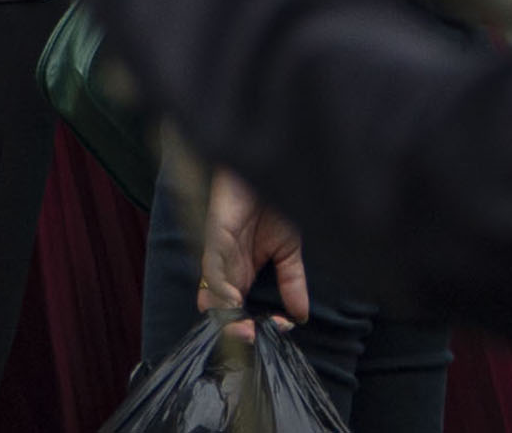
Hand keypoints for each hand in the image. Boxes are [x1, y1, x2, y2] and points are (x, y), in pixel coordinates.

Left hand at [201, 169, 311, 329]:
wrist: (263, 170)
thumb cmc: (272, 205)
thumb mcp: (288, 250)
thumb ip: (292, 282)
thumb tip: (300, 316)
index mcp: (243, 271)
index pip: (239, 307)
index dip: (252, 323)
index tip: (279, 330)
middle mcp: (228, 266)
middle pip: (219, 305)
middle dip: (231, 327)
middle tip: (251, 340)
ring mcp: (219, 251)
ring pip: (211, 291)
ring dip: (224, 313)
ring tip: (243, 328)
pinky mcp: (215, 234)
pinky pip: (212, 266)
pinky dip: (221, 286)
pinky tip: (234, 298)